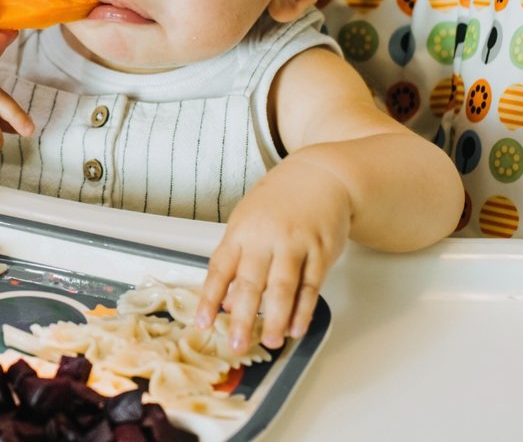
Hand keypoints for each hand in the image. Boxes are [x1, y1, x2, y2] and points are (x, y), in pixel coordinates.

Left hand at [195, 158, 351, 350]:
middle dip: (242, 319)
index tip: (201, 323)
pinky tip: (297, 327)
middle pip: (251, 283)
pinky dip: (303, 310)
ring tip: (270, 341)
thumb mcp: (248, 224)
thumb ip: (238, 262)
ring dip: (276, 319)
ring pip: (283, 288)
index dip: (209, 298)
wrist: (320, 176)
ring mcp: (295, 243)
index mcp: (241, 231)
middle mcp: (266, 238)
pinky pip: (311, 286)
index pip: (220, 269)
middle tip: (236, 345)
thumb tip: (228, 303)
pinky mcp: (321, 250)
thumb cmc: (279, 202)